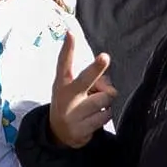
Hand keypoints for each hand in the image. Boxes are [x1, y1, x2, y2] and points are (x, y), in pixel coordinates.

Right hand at [49, 32, 114, 148]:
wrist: (59, 133)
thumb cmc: (71, 103)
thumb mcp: (73, 89)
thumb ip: (90, 81)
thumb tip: (108, 86)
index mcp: (62, 83)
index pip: (64, 63)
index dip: (68, 48)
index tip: (71, 34)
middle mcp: (66, 97)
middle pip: (85, 80)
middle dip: (96, 68)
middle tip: (104, 57)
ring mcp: (73, 114)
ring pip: (105, 99)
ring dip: (106, 101)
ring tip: (95, 105)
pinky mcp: (81, 130)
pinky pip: (106, 115)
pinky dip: (105, 115)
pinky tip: (94, 118)